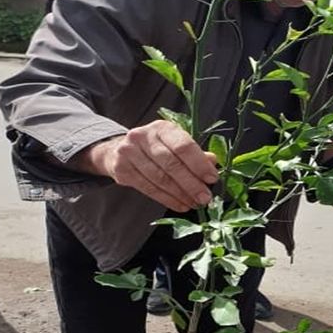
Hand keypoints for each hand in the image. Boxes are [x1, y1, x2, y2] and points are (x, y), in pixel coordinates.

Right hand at [77, 120, 218, 211]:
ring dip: (180, 195)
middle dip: (191, 184)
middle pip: (171, 164)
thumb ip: (194, 153)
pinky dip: (167, 199)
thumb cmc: (156, 148)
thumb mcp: (175, 144)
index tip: (212, 179)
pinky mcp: (122, 170)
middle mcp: (143, 137)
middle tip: (205, 198)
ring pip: (160, 179)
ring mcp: (129, 153)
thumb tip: (213, 163)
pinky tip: (180, 205)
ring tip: (194, 204)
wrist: (120, 150)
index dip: (199, 164)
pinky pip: (149, 189)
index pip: (183, 146)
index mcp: (162, 128)